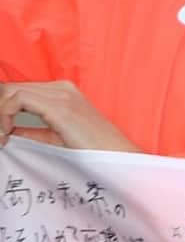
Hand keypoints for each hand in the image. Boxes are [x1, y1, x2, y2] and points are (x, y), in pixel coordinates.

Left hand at [0, 80, 137, 151]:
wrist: (115, 155)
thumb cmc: (92, 149)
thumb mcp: (55, 137)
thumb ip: (32, 131)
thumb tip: (8, 131)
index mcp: (63, 91)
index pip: (19, 89)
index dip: (3, 109)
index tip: (3, 132)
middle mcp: (61, 87)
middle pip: (12, 87)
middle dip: (0, 110)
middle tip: (1, 134)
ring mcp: (61, 94)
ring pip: (11, 90)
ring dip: (0, 113)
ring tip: (3, 134)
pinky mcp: (59, 106)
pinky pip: (17, 99)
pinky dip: (5, 114)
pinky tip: (8, 132)